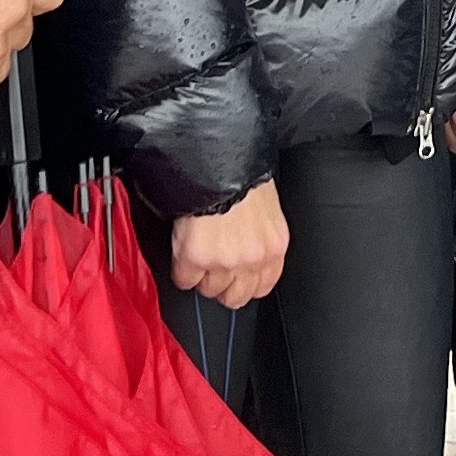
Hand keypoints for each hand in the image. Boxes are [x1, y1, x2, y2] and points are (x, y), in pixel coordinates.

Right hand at [172, 185, 289, 306]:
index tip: (235, 278)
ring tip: (198, 251)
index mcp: (273, 246)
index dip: (244, 283)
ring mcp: (225, 262)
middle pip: (235, 297)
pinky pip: (184, 280)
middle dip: (222, 285)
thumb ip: (258, 235)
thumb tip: (246, 246)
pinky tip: (184, 250)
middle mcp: (252, 259)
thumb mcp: (265, 208)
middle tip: (213, 268)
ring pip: (209, 290)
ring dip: (201, 275)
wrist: (217, 158)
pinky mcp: (196, 258)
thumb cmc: (240, 175)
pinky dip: (181, 270)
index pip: (262, 287)